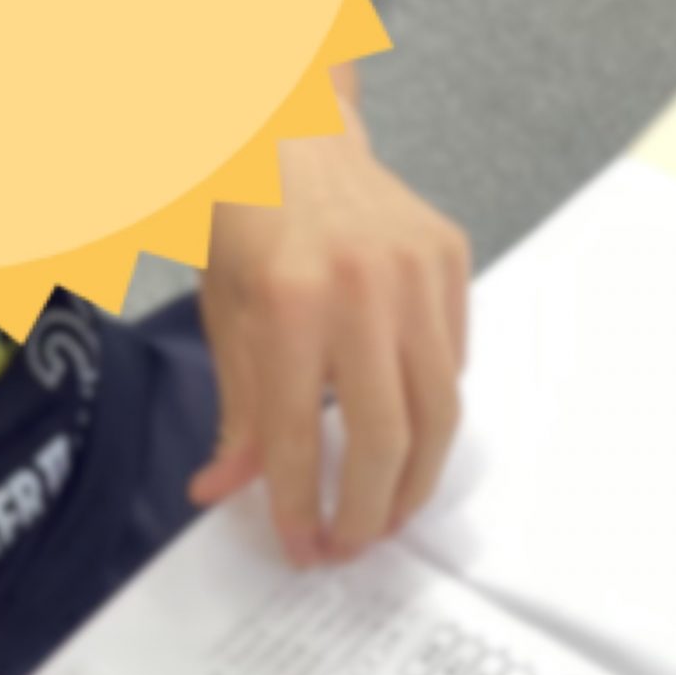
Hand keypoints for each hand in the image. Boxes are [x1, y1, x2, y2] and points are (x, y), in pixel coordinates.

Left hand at [190, 102, 470, 564]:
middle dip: (369, 509)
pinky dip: (431, 410)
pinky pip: (453, 361)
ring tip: (389, 512)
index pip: (297, 434)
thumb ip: (236, 410)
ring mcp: (415, 269)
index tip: (302, 547)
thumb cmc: (243, 221)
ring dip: (415, 477)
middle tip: (353, 545)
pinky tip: (405, 435)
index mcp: (288, 301)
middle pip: (385, 435)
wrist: (286, 127)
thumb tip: (224, 491)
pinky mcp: (449, 256)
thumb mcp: (221, 317)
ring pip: (439, 408)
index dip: (300, 504)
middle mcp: (361, 285)